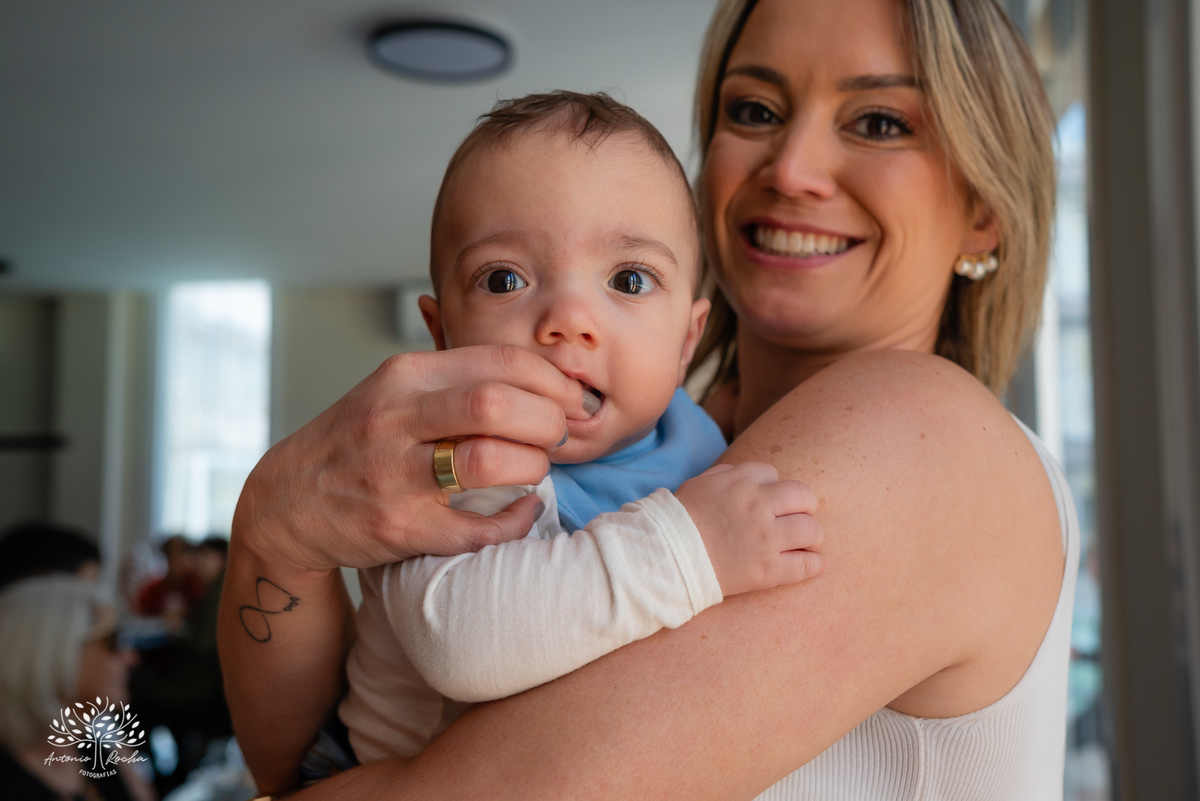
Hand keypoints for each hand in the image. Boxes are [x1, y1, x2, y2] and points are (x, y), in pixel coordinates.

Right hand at [233, 345, 594, 574]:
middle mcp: (395, 419)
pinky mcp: (399, 527)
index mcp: (404, 376)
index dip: (550, 380)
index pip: (498, 361)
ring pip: (489, 460)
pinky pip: (478, 527)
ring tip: (537, 468)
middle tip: (558, 434)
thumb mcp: (394, 389)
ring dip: (533, 465)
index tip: (570, 397)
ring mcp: (394, 475)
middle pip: (496, 404)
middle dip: (547, 420)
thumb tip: (538, 370)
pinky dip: (515, 520)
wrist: (288, 502)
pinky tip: (524, 510)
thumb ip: (456, 375)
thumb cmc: (359, 440)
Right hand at [674, 462, 823, 596]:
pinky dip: (815, 564)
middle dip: (804, 506)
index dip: (772, 487)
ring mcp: (765, 539)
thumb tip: (749, 476)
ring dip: (812, 535)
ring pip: (811, 530)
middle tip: (799, 518)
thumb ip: (727, 475)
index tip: (770, 501)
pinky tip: (816, 563)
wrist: (664, 558)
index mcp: (740, 482)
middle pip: (803, 496)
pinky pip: (806, 565)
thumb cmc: (677, 521)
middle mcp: (757, 506)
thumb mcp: (699, 485)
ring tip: (806, 543)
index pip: (772, 474)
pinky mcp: (767, 571)